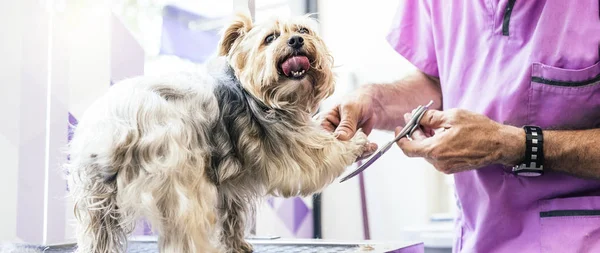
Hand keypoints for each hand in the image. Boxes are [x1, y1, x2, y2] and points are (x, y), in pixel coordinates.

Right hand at [317, 92, 377, 159]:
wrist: (370, 104)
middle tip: (363, 146)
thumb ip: (346, 124)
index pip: (323, 138)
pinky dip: (364, 152)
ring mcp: (339, 142)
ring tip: (370, 146)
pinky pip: (355, 155)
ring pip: (344, 155)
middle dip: (348, 151)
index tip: (347, 145)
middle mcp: (328, 134)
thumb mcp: (351, 109)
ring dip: (359, 153)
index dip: (333, 144)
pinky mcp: (349, 147)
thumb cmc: (356, 101)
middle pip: (333, 150)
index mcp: (322, 122)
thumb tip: (341, 138)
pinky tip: (372, 146)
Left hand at [395, 109, 524, 173]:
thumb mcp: (453, 116)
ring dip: (425, 138)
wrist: (500, 145)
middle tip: (415, 117)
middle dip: (414, 132)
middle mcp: (438, 162)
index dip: (401, 137)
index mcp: (435, 150)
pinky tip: (439, 132)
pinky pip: (436, 155)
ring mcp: (445, 167)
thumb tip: (415, 116)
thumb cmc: (479, 129)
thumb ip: (430, 117)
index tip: (399, 127)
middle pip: (417, 148)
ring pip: (427, 151)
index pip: (408, 148)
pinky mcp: (451, 168)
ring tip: (429, 122)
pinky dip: (434, 144)